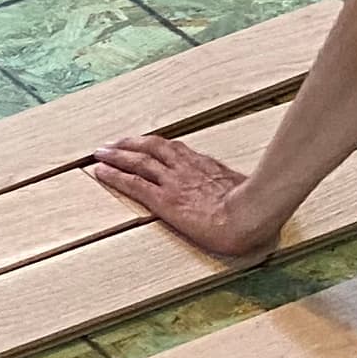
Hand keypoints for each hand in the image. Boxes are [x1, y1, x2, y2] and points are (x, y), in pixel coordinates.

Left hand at [91, 133, 291, 261]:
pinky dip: (114, 176)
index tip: (144, 143)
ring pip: (138, 162)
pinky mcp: (165, 200)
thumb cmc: (257, 208)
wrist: (251, 214)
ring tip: (99, 153)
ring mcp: (174, 182)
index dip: (156, 146)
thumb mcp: (250, 194)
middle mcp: (186, 168)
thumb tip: (251, 202)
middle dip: (130, 144)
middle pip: (152, 148)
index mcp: (207, 167)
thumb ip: (241, 193)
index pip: (176, 150)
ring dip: (116, 155)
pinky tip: (100, 173)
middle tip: (112, 143)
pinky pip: (134, 184)